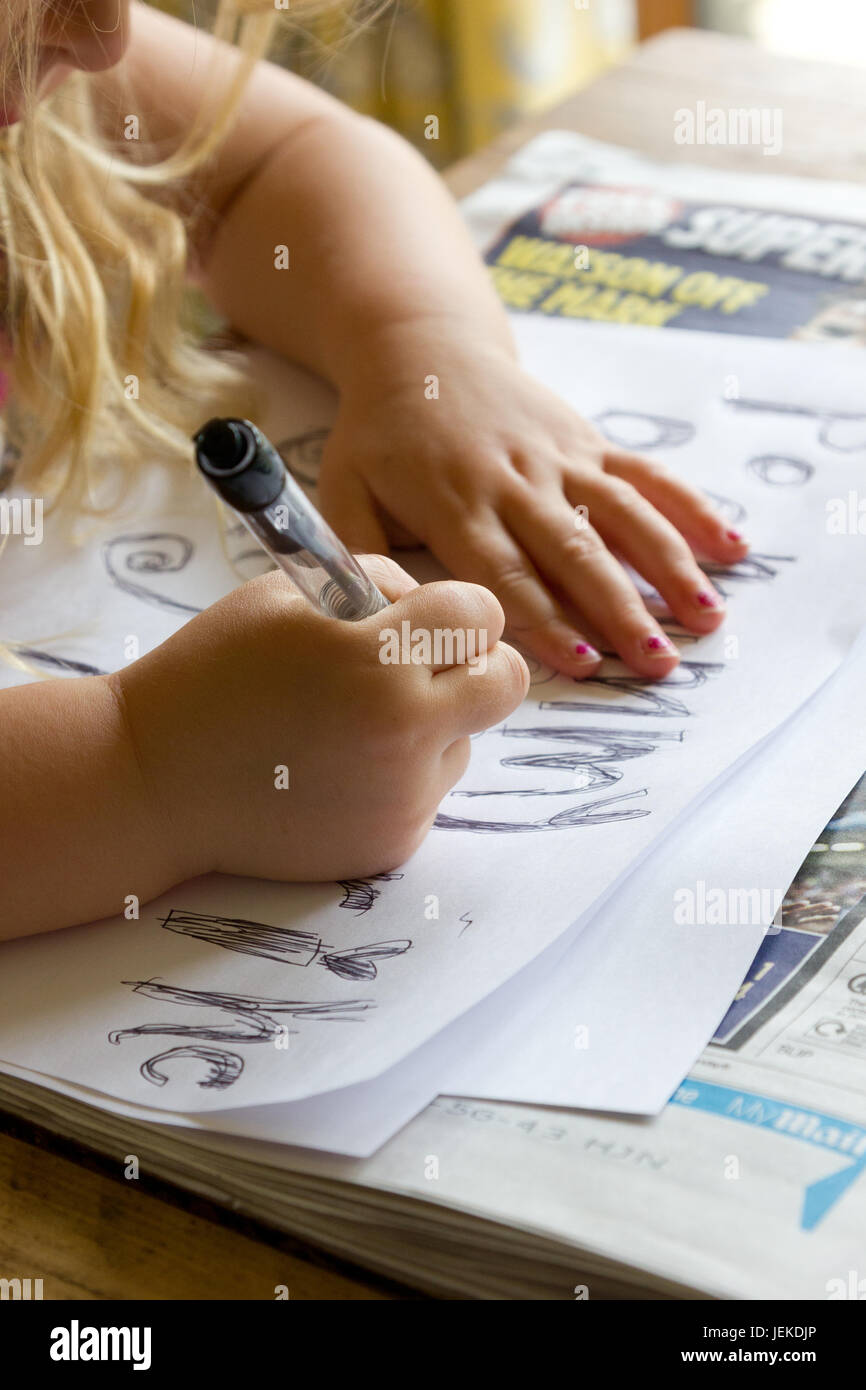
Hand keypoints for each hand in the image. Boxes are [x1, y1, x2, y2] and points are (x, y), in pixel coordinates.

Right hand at [112, 556, 528, 883]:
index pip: (480, 613)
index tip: (432, 617)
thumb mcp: (286, 595)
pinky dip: (397, 778)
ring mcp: (403, 797)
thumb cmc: (212, 675)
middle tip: (427, 665)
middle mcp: (405, 731)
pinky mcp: (392, 844)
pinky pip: (427, 792)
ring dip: (427, 725)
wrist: (153, 781)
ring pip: (462, 740)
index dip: (455, 609)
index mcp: (378, 658)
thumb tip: (432, 602)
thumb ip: (374, 583)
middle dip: (477, 664)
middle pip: (506, 683)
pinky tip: (332, 772)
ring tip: (343, 728)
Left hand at [318, 323, 748, 678]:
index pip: (508, 572)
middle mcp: (517, 481)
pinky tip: (732, 547)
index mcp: (457, 502)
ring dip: (669, 566)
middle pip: (577, 552)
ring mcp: (560, 458)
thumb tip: (373, 621)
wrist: (422, 348)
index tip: (585, 662)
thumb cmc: (381, 434)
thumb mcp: (345, 490)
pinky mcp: (588, 442)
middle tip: (659, 663)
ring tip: (706, 618)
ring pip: (624, 515)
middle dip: (622, 610)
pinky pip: (647, 475)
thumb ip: (358, 555)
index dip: (547, 619)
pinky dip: (691, 508)